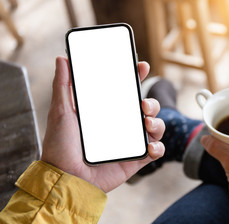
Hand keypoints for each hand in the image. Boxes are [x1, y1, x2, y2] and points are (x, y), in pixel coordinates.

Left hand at [41, 57, 164, 192]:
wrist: (65, 178)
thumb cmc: (60, 146)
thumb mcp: (60, 112)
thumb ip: (62, 85)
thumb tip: (62, 58)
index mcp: (107, 112)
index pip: (127, 92)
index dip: (137, 78)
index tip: (142, 67)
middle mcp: (121, 125)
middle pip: (146, 108)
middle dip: (152, 102)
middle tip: (142, 104)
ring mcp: (130, 142)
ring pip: (155, 126)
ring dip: (157, 122)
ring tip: (146, 124)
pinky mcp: (135, 159)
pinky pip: (155, 150)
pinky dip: (157, 147)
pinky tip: (149, 146)